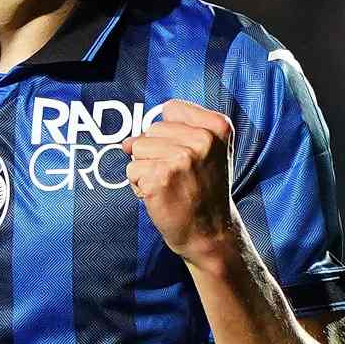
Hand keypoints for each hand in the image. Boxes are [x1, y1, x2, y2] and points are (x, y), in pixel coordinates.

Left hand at [121, 99, 236, 266]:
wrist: (210, 234)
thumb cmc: (204, 191)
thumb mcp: (206, 153)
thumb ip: (172, 132)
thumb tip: (127, 141)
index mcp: (217, 127)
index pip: (171, 109)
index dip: (170, 133)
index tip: (186, 154)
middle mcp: (202, 139)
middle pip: (151, 129)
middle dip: (156, 153)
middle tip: (178, 177)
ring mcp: (181, 158)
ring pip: (138, 148)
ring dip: (146, 169)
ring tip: (170, 186)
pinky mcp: (160, 177)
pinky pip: (132, 170)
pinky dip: (139, 186)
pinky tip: (161, 197)